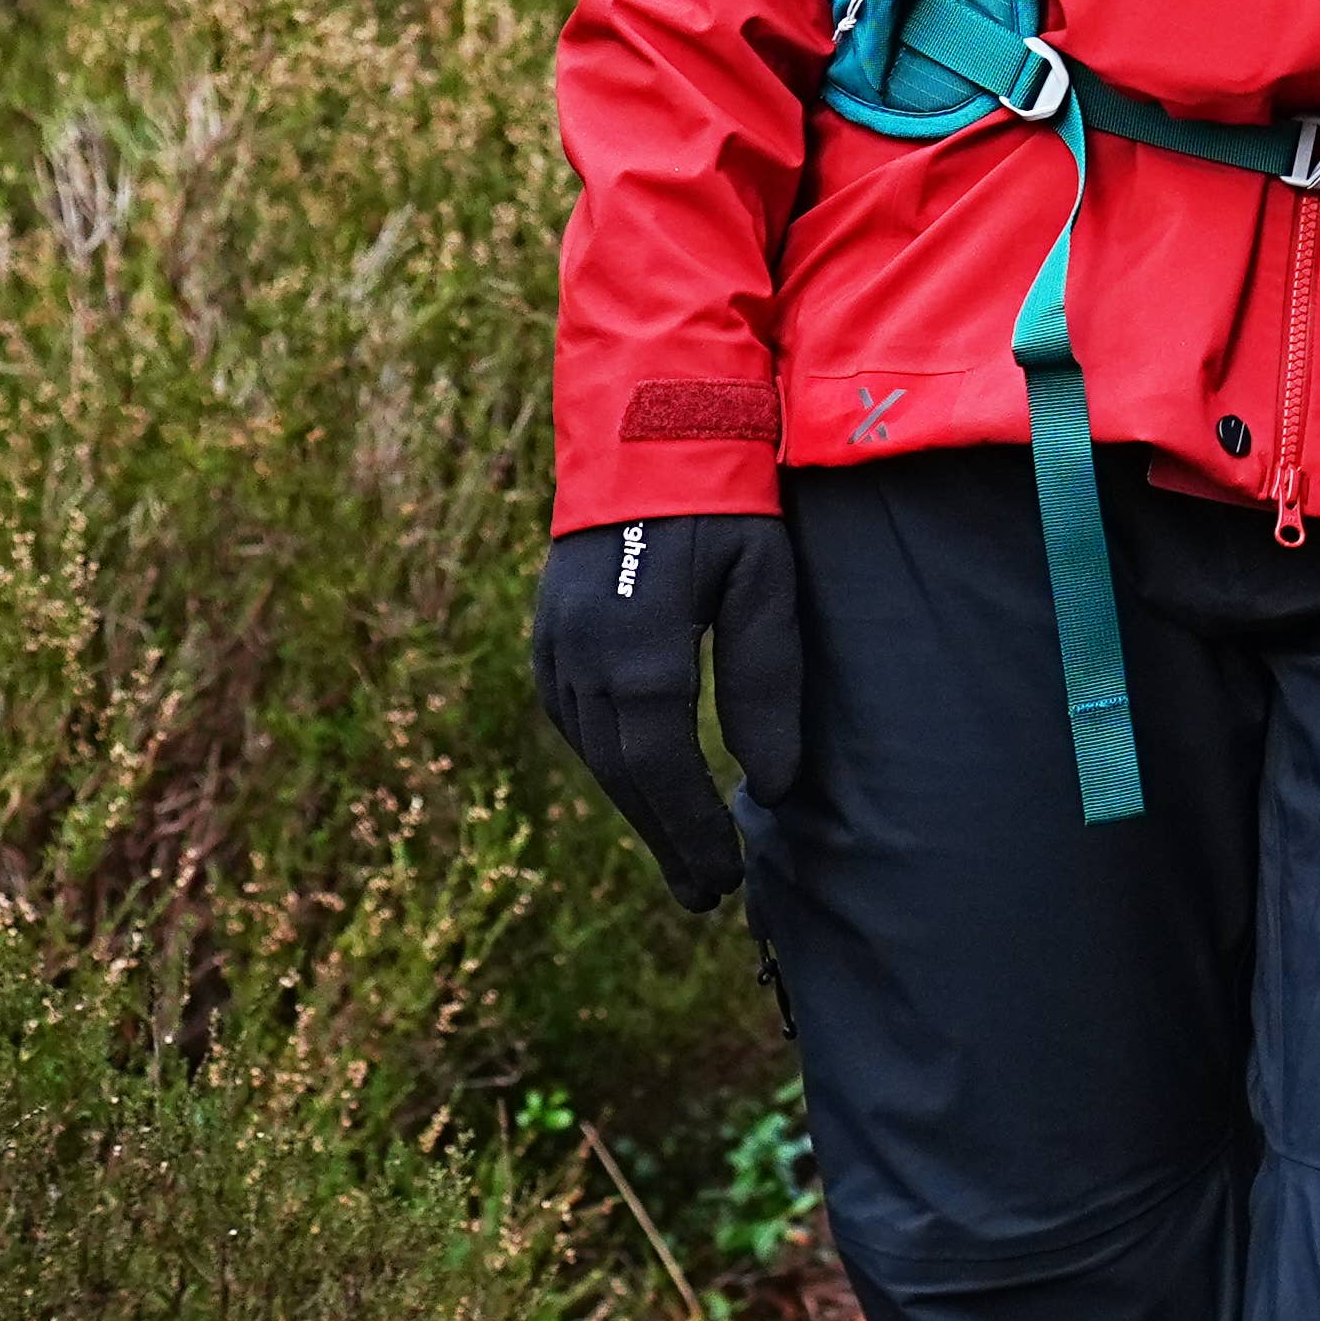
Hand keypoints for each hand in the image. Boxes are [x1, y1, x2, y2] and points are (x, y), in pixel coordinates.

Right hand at [532, 510, 803, 912]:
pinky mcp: (547, 638)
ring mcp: (554, 651)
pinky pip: (577, 724)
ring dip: (639, 808)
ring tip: (685, 855)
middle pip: (623, 779)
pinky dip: (615, 764)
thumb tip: (772, 787)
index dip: (693, 833)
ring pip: (595, 757)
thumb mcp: (765, 580)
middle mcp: (580, 664)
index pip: (662, 775)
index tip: (727, 880)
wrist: (645, 427)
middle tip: (709, 893)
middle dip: (668, 839)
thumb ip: (766, 681)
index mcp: (637, 655)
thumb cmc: (723, 499)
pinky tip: (647, 786)